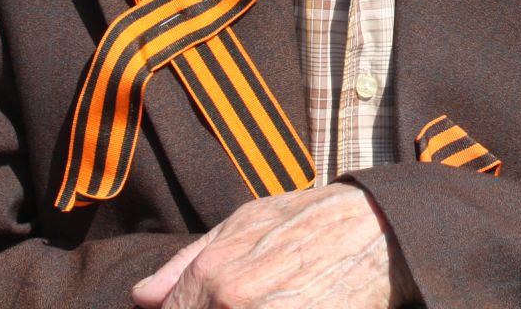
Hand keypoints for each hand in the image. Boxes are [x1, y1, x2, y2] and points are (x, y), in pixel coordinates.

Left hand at [131, 183, 413, 308]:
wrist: (378, 228)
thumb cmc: (309, 220)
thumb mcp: (243, 222)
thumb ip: (185, 262)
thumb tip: (142, 297)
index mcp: (211, 275)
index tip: (201, 308)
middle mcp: (232, 303)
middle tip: (249, 301)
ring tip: (272, 300)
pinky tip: (289, 308)